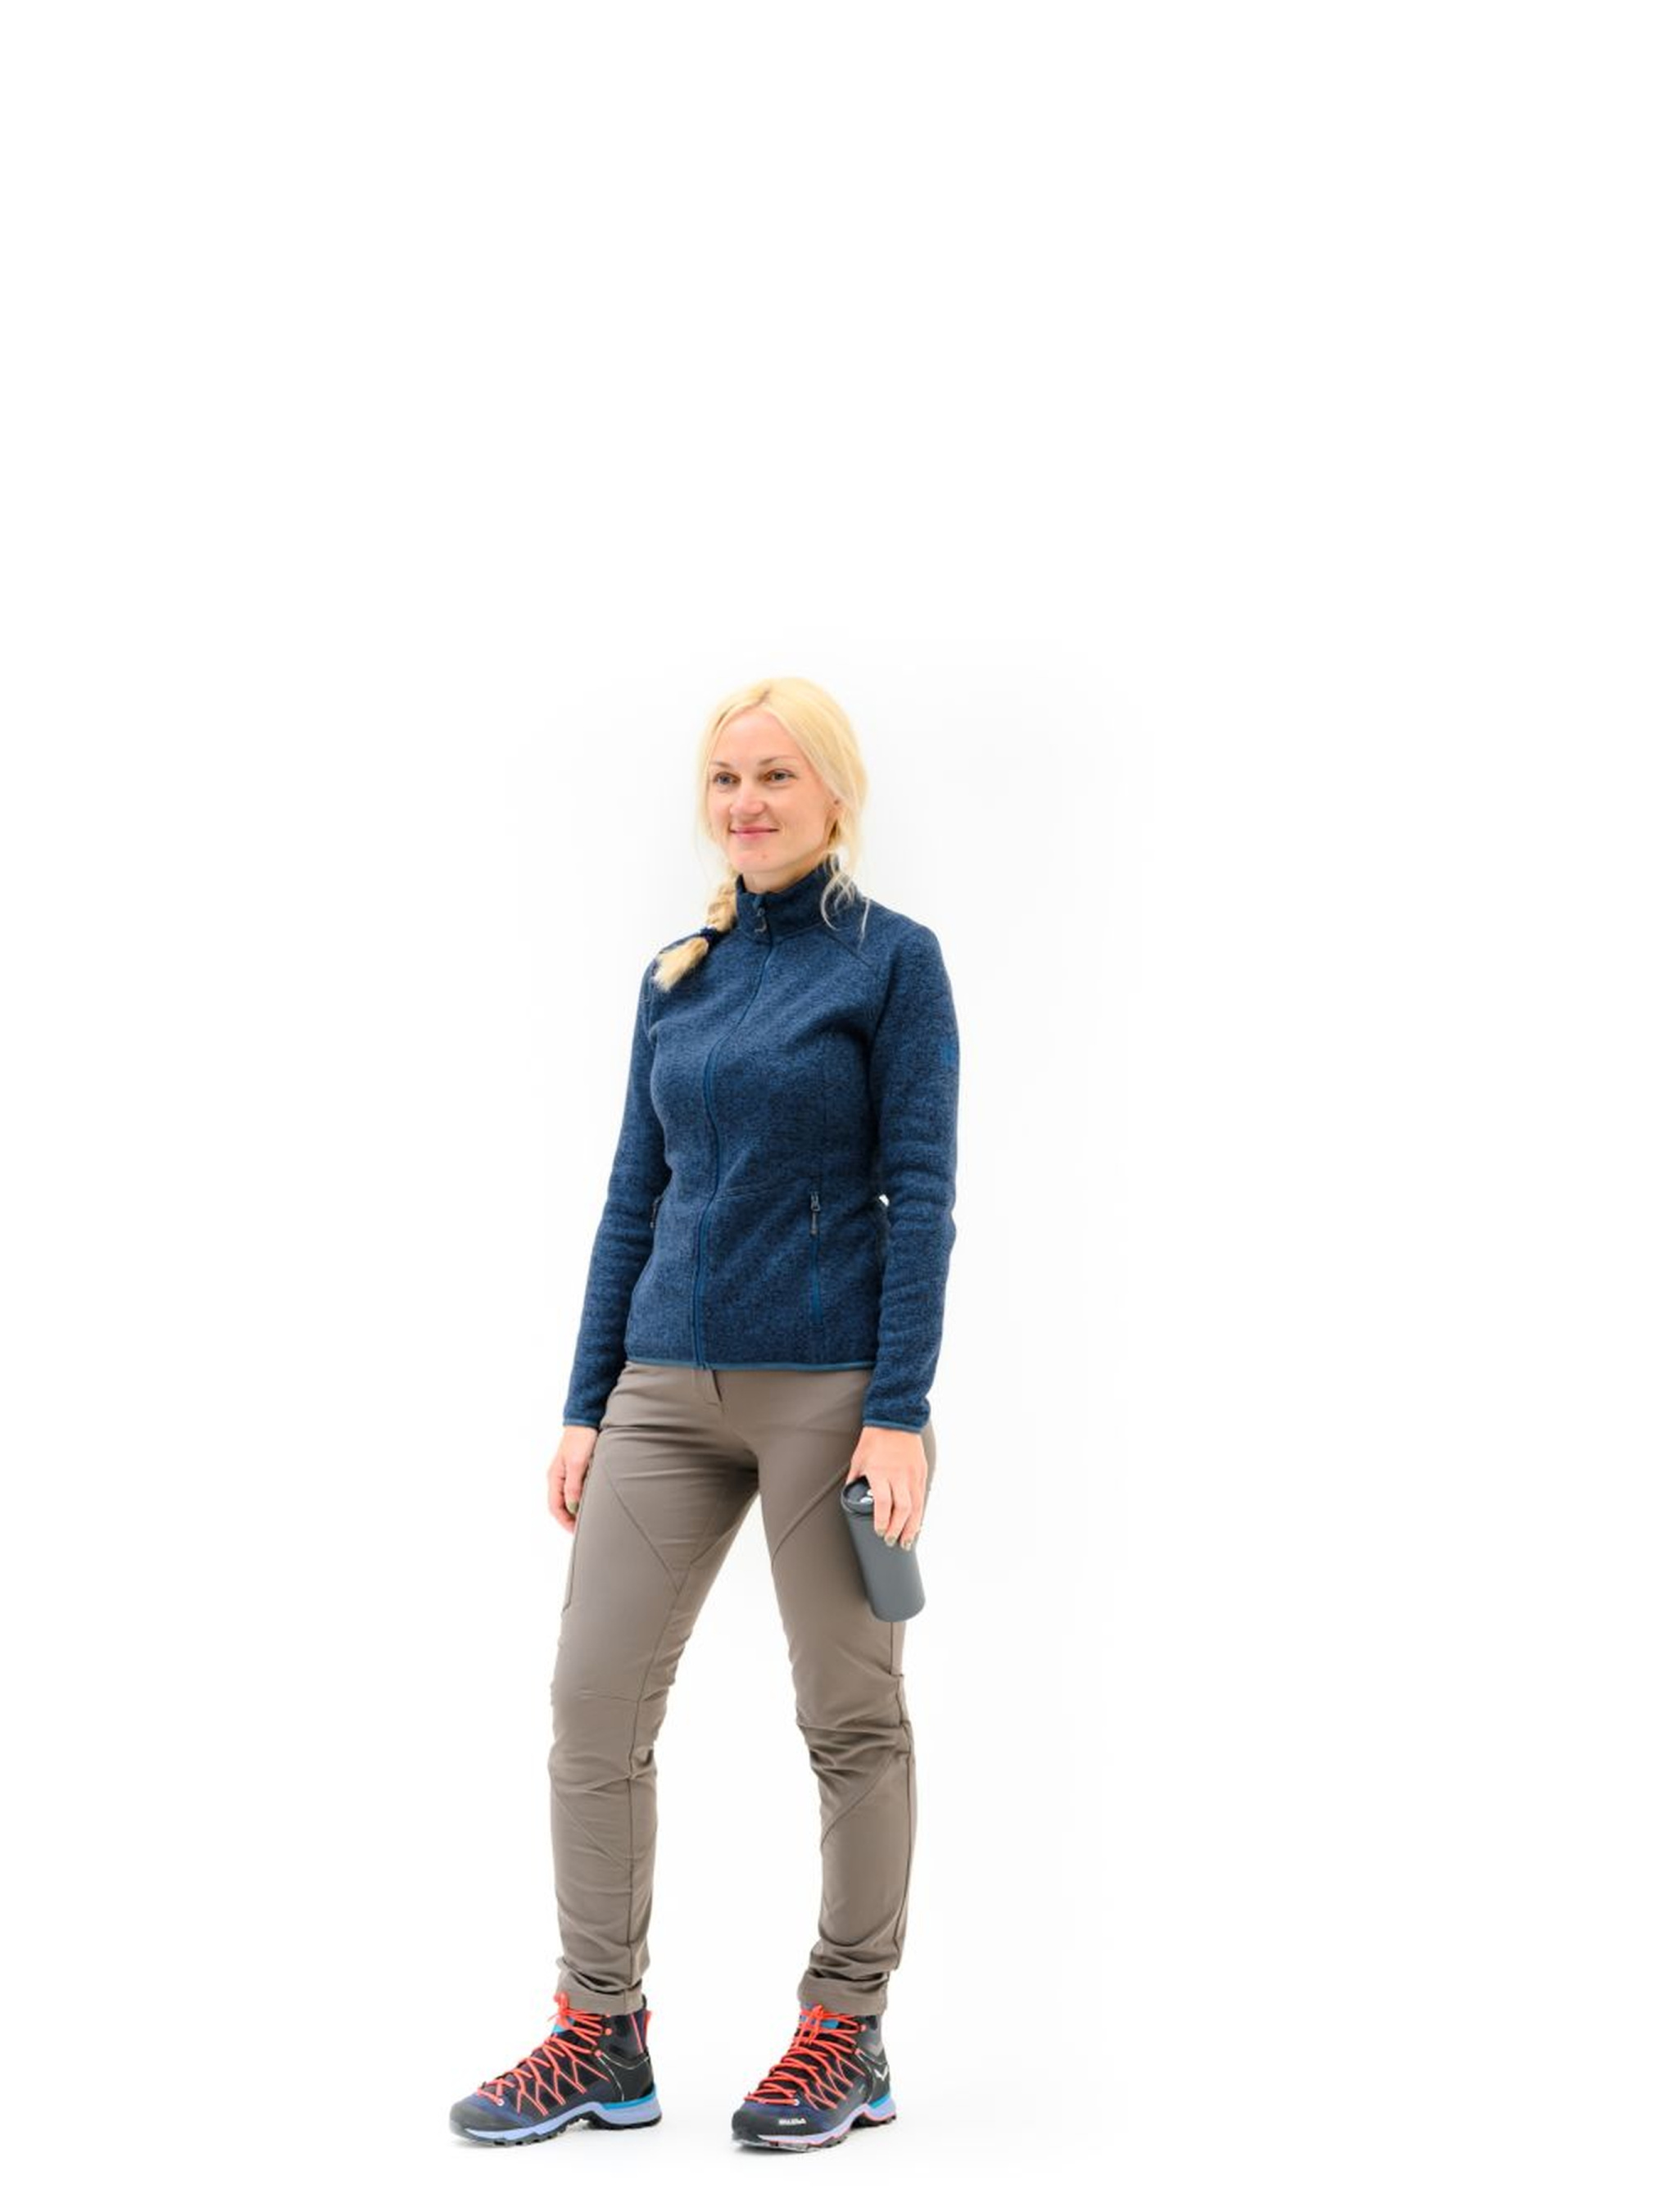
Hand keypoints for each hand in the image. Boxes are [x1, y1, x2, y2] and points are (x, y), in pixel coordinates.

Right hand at [547, 1426, 596, 1533]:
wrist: (586, 1418)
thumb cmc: (581, 1439)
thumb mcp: (578, 1464)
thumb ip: (574, 1486)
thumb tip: (572, 1507)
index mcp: (555, 1477)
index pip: (555, 1507)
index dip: (564, 1522)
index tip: (576, 1531)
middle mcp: (558, 1477)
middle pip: (560, 1505)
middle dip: (570, 1519)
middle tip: (585, 1528)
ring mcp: (567, 1473)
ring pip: (568, 1498)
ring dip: (576, 1509)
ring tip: (589, 1518)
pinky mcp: (576, 1468)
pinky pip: (575, 1489)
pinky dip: (581, 1499)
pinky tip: (592, 1501)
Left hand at [844, 1425, 929, 1548]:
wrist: (896, 1419)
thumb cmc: (874, 1439)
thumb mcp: (858, 1460)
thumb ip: (855, 1480)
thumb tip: (850, 1497)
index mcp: (880, 1472)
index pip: (882, 1503)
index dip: (881, 1521)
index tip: (878, 1531)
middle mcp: (898, 1475)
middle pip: (902, 1510)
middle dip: (897, 1530)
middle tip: (891, 1541)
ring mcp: (912, 1474)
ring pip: (916, 1507)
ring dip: (912, 1527)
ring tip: (907, 1541)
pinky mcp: (921, 1472)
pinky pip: (922, 1497)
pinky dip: (919, 1513)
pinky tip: (916, 1524)